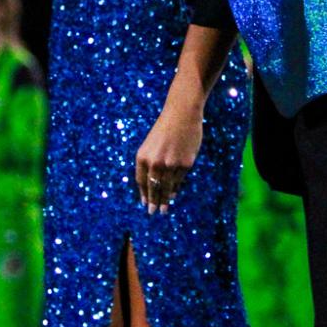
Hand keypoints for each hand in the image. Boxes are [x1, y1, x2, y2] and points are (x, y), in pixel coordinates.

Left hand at [135, 99, 203, 213]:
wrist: (181, 114)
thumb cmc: (165, 129)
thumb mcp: (151, 145)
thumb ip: (150, 163)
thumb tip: (154, 185)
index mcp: (142, 156)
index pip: (140, 181)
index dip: (143, 193)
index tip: (145, 203)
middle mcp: (155, 162)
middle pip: (153, 187)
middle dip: (153, 201)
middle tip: (153, 212)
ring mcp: (170, 164)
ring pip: (167, 187)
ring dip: (165, 200)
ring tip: (164, 210)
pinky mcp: (185, 164)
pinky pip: (179, 180)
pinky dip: (176, 189)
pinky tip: (175, 194)